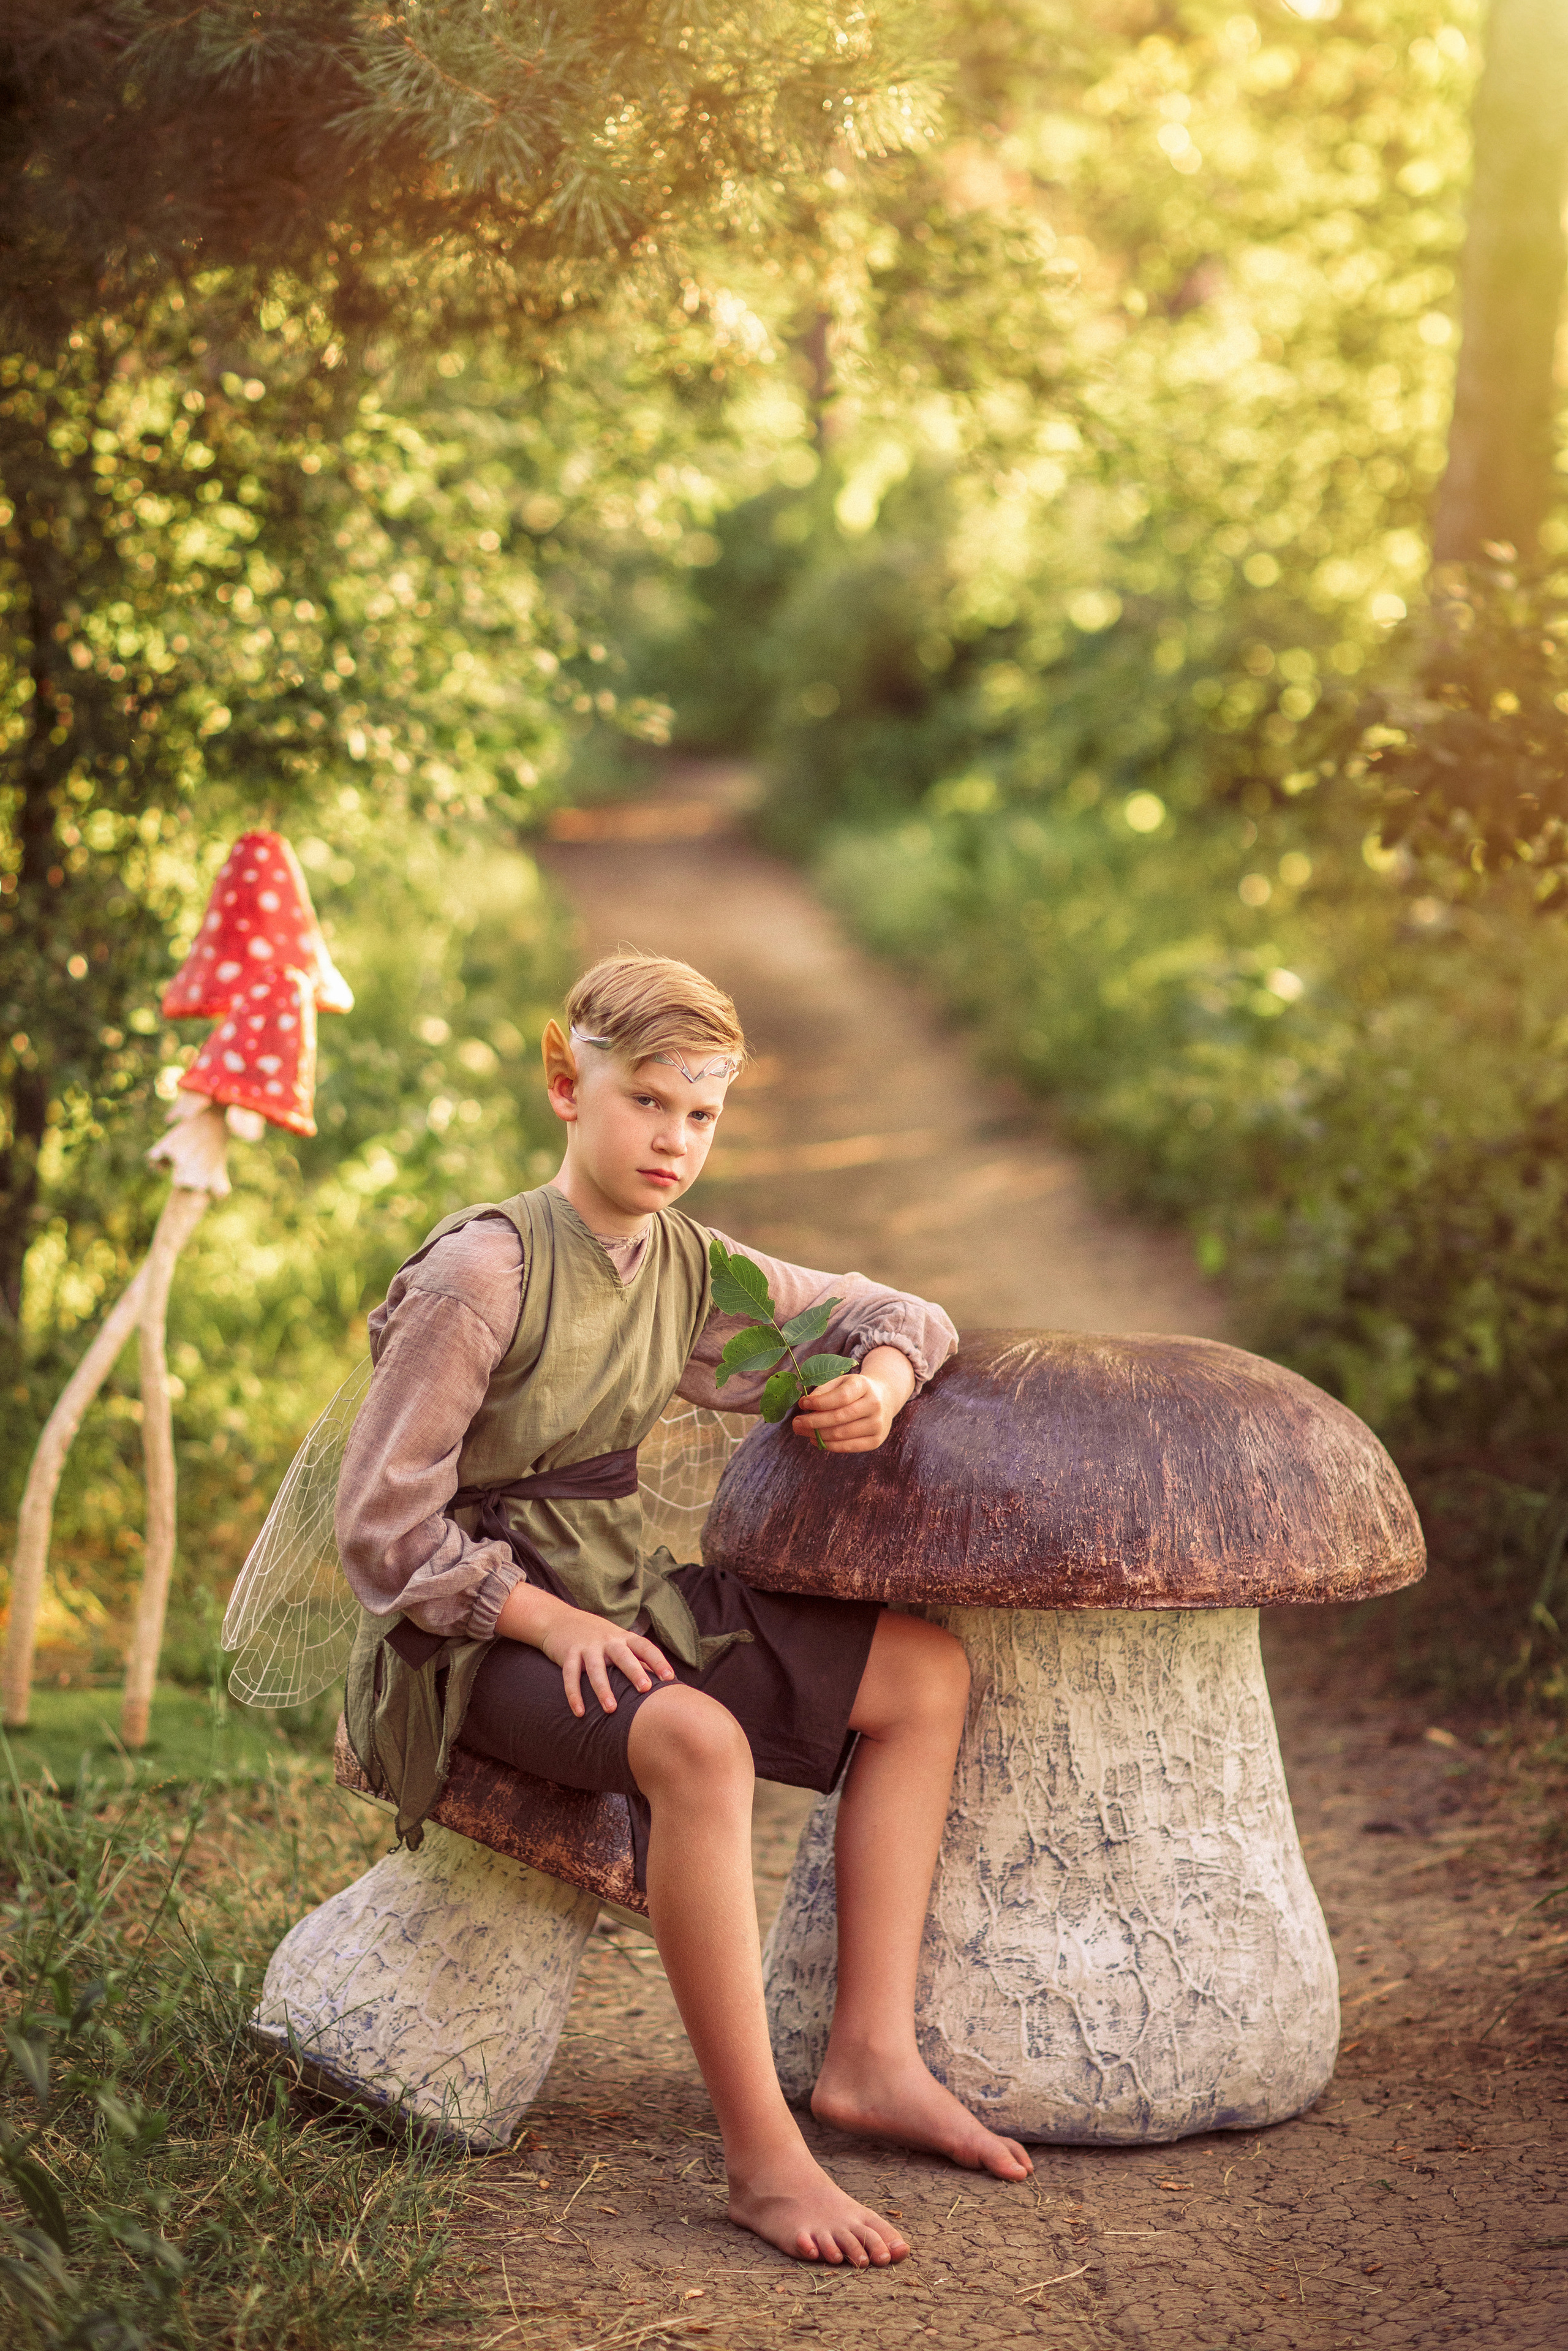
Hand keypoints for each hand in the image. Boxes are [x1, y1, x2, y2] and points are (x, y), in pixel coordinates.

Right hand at [493, 1581, 674, 1718]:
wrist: (559, 1619)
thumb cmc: (597, 1636)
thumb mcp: (618, 1641)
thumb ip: (638, 1658)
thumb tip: (664, 1679)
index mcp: (623, 1638)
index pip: (645, 1647)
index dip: (658, 1661)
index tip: (670, 1677)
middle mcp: (607, 1640)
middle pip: (623, 1655)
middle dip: (634, 1671)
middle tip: (645, 1689)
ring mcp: (587, 1646)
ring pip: (596, 1668)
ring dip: (603, 1689)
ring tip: (611, 1709)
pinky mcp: (568, 1654)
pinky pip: (570, 1675)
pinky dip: (574, 1694)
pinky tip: (579, 1712)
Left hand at [791, 1345, 914, 1452]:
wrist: (884, 1399)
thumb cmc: (855, 1390)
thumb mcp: (841, 1382)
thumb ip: (823, 1391)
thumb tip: (804, 1404)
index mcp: (864, 1385)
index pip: (840, 1397)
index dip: (819, 1402)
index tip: (803, 1404)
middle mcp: (874, 1405)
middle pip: (838, 1417)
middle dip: (813, 1422)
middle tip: (795, 1423)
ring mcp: (877, 1424)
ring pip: (840, 1434)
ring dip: (817, 1435)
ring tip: (803, 1431)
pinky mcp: (875, 1441)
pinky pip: (847, 1447)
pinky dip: (828, 1445)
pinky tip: (815, 1440)